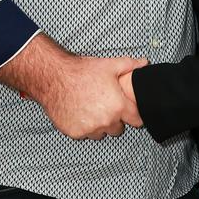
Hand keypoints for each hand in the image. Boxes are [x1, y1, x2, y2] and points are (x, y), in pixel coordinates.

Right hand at [0, 35, 146, 138]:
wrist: (54, 78)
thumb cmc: (81, 72)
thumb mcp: (110, 65)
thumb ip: (131, 66)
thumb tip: (144, 64)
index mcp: (118, 107)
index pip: (137, 121)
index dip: (133, 115)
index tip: (128, 111)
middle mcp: (105, 121)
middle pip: (118, 129)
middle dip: (115, 120)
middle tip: (105, 106)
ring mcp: (89, 129)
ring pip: (100, 133)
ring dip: (98, 125)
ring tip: (91, 108)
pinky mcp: (75, 133)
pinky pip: (84, 134)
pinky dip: (83, 126)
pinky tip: (79, 112)